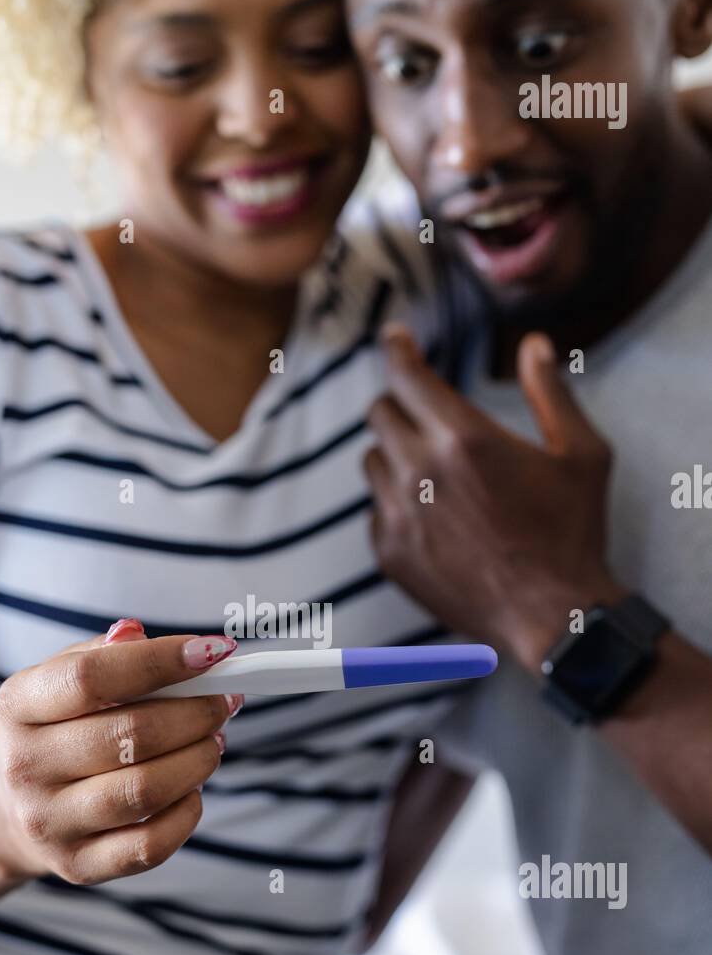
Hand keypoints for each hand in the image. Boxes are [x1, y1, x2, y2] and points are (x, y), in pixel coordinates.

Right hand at [0, 623, 238, 886]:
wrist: (12, 808)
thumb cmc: (56, 729)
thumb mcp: (60, 681)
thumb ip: (104, 655)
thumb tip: (140, 636)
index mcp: (17, 706)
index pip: (89, 677)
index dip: (159, 661)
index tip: (213, 652)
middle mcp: (25, 766)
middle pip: (129, 735)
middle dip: (195, 712)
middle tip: (224, 700)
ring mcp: (50, 822)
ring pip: (145, 790)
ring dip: (198, 759)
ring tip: (214, 740)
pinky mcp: (79, 866)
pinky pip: (151, 845)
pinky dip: (188, 812)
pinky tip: (193, 788)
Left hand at [365, 326, 624, 673]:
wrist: (552, 616)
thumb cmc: (571, 534)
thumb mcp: (581, 455)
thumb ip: (552, 393)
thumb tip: (534, 345)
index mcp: (465, 440)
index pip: (408, 376)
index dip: (398, 349)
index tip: (394, 337)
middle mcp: (420, 473)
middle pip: (381, 413)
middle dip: (403, 405)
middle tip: (429, 416)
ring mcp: (398, 516)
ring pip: (373, 461)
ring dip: (396, 454)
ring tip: (436, 474)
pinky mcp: (389, 554)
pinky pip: (375, 510)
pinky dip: (395, 505)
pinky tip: (435, 519)